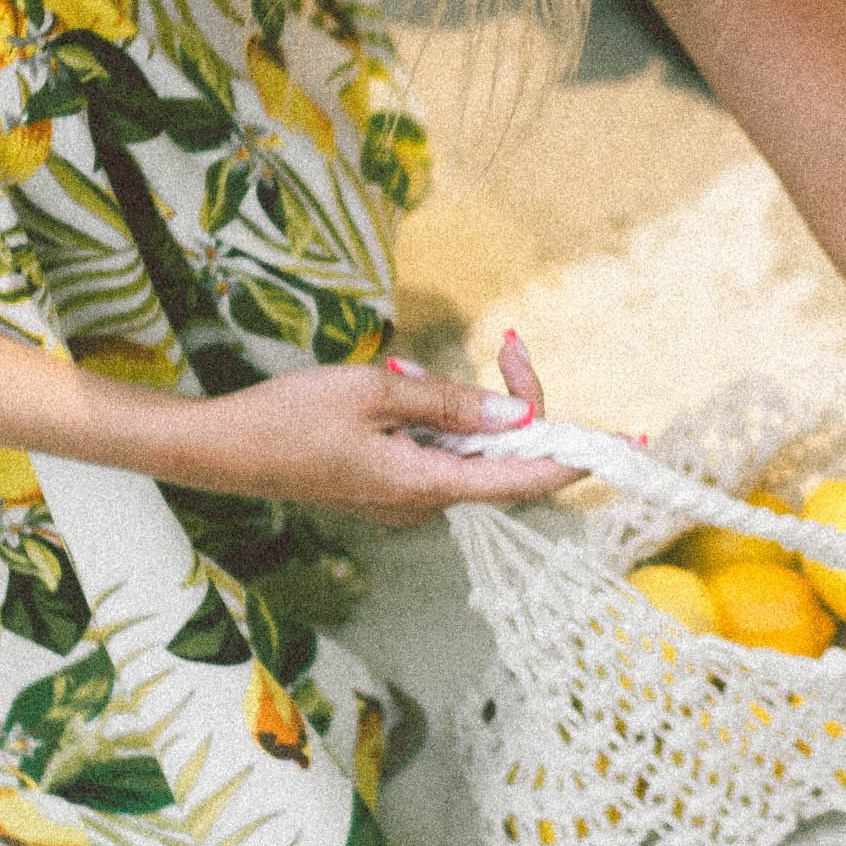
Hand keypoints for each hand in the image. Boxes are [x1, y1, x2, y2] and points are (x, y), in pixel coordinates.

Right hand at [168, 332, 582, 524]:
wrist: (220, 450)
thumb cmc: (289, 419)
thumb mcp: (374, 393)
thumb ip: (449, 403)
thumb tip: (517, 412)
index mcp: (425, 484)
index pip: (524, 478)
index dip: (577, 459)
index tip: (624, 441)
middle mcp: (424, 500)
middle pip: (505, 459)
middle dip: (520, 403)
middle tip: (514, 345)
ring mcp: (407, 495)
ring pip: (473, 452)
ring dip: (472, 407)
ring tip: (419, 367)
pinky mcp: (391, 483)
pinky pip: (441, 451)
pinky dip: (443, 416)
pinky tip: (403, 386)